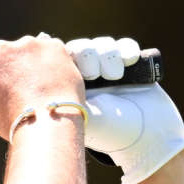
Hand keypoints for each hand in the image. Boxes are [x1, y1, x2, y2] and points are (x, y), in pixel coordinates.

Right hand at [0, 34, 85, 140]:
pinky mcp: (52, 45)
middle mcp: (0, 50)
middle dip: (8, 66)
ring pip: (28, 51)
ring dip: (32, 63)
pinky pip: (51, 50)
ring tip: (43, 89)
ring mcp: (27, 44)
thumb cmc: (18, 123)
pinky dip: (53, 62)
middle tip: (21, 89)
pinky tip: (57, 81)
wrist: (50, 122)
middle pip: (0, 53)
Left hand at [68, 36, 183, 183]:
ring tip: (115, 77)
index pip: (61, 59)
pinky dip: (126, 50)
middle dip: (88, 56)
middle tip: (94, 75)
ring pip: (102, 45)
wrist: (147, 138)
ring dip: (108, 55)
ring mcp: (109, 72)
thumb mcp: (82, 114)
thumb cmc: (110, 133)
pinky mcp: (131, 68)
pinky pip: (124, 46)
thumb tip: (36, 77)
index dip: (68, 57)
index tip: (76, 72)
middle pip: (81, 48)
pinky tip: (129, 61)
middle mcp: (88, 79)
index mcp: (70, 89)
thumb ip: (62, 95)